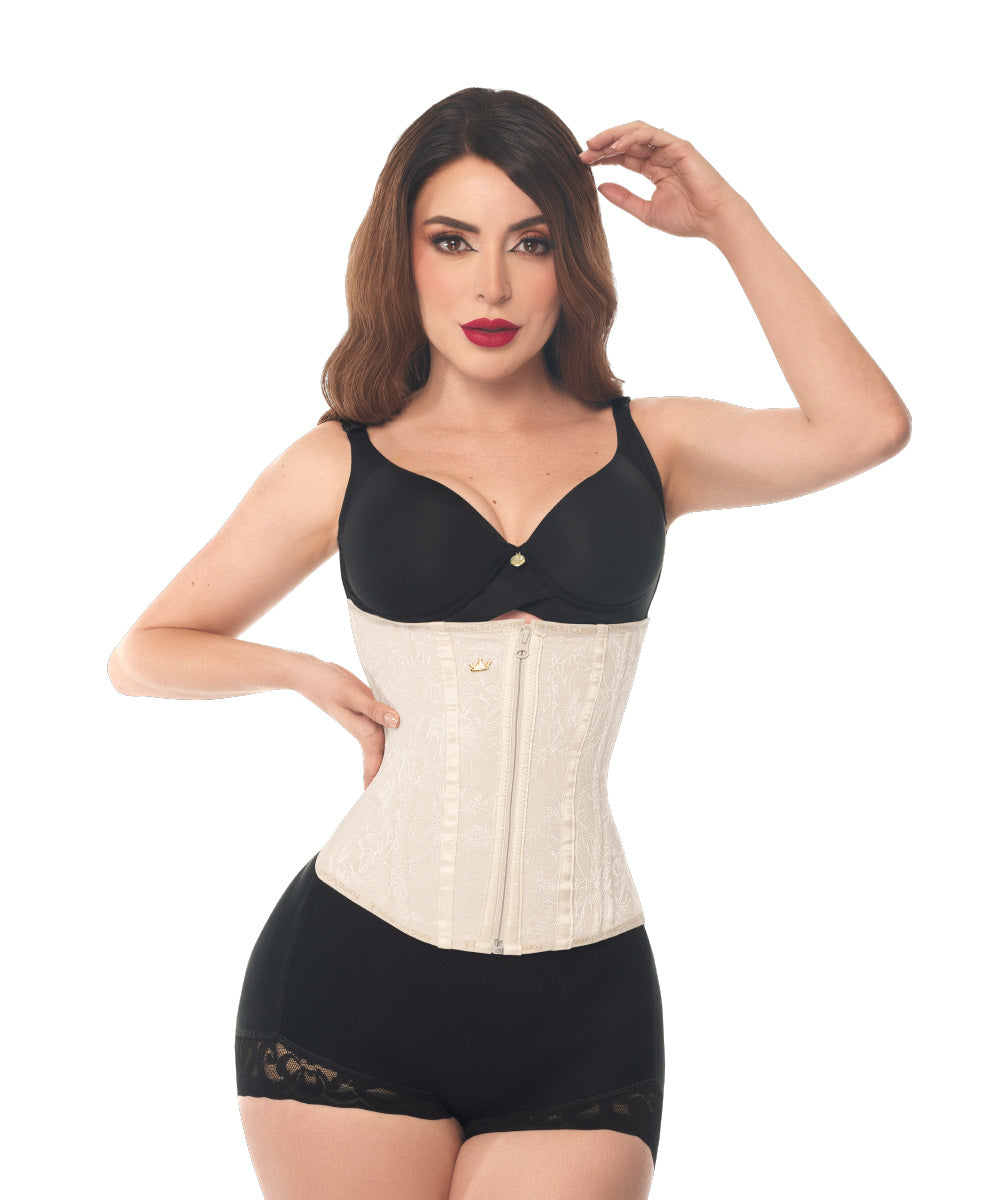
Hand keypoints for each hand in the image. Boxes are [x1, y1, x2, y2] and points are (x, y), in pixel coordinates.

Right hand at [296, 656, 399, 789]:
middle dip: (391, 774)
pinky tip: (403, 733)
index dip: (380, 783)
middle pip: (382, 758)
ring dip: (395, 753)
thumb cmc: (327, 684)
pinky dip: (393, 730)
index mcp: (364, 731)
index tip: (387, 800)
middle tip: (408, 792)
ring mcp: (366, 720)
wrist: (309, 673)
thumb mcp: (351, 695)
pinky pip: (383, 722)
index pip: (375, 764)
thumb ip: (374, 709)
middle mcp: (366, 729)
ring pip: (384, 742)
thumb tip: (397, 721)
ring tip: (409, 771)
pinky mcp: (367, 708)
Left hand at [579, 121, 741, 239]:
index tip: (583, 164)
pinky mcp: (679, 146)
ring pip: (637, 131)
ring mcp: (671, 148)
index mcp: (654, 168)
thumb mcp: (646, 211)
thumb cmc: (688, 218)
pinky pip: (651, 135)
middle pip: (627, 141)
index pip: (624, 156)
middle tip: (583, 153)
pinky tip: (615, 147)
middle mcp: (661, 155)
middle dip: (603, 144)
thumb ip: (624, 199)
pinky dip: (632, 137)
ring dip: (613, 135)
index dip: (603, 157)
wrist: (714, 221)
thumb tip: (600, 187)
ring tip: (594, 145)